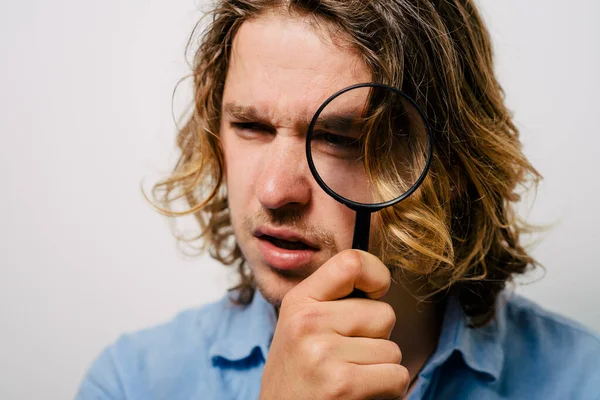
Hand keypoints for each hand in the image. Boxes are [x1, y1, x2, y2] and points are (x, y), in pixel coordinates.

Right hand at [259, 249, 409, 399]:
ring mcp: (322, 352)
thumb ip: (333, 301)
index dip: (377, 275)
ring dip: (380, 369)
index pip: (352, 262)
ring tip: (349, 378)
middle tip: (346, 357)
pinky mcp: (341, 383)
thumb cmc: (300, 374)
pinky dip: (387, 391)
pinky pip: (396, 376)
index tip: (374, 293)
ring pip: (393, 349)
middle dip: (376, 338)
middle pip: (384, 313)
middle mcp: (307, 322)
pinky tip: (358, 394)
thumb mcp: (302, 327)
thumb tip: (380, 279)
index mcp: (299, 301)